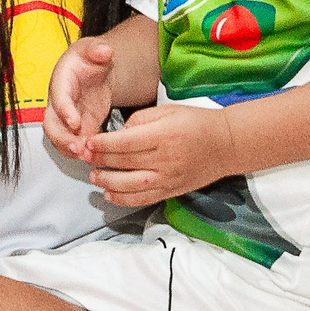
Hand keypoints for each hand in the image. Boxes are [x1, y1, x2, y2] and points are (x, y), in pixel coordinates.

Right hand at [43, 37, 117, 164]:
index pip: (59, 97)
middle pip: (51, 124)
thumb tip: (104, 51)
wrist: (91, 70)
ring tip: (87, 157)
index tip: (74, 122)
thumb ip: (98, 50)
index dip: (65, 111)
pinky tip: (93, 157)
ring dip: (70, 149)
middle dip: (62, 138)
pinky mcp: (77, 128)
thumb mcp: (93, 49)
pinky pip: (73, 143)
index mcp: (61, 80)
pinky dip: (81, 152)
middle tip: (78, 148)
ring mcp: (66, 117)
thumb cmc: (88, 58)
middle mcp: (58, 101)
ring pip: (59, 138)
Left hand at [82, 103, 238, 206]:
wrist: (226, 145)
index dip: (102, 144)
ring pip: (131, 185)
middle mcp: (165, 159)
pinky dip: (124, 199)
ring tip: (94, 177)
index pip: (125, 142)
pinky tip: (109, 194)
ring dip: (108, 183)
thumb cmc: (196, 123)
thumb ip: (141, 120)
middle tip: (83, 158)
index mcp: (163, 135)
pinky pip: (144, 199)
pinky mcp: (172, 191)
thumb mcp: (168, 111)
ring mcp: (169, 178)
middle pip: (125, 163)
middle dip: (100, 161)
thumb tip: (118, 134)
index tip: (86, 143)